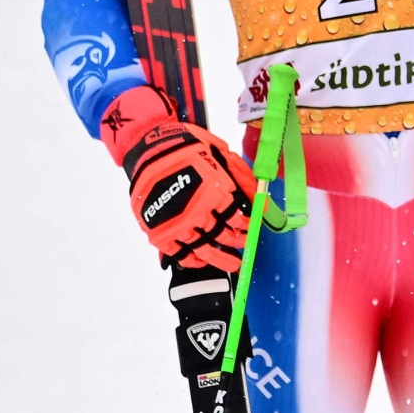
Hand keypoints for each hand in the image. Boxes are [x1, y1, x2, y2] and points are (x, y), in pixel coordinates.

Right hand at [99, 86, 255, 273]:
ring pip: (204, 250)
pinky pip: (179, 254)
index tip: (250, 229)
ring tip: (233, 265)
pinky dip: (192, 260)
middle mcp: (198, 212)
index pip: (237, 218)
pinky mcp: (160, 231)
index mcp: (215, 193)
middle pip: (224, 236)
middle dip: (238, 243)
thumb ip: (244, 180)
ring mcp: (178, 224)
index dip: (246, 226)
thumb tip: (263, 203)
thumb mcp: (223, 155)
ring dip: (221, 259)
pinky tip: (201, 261)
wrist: (150, 149)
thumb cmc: (189, 148)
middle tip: (245, 247)